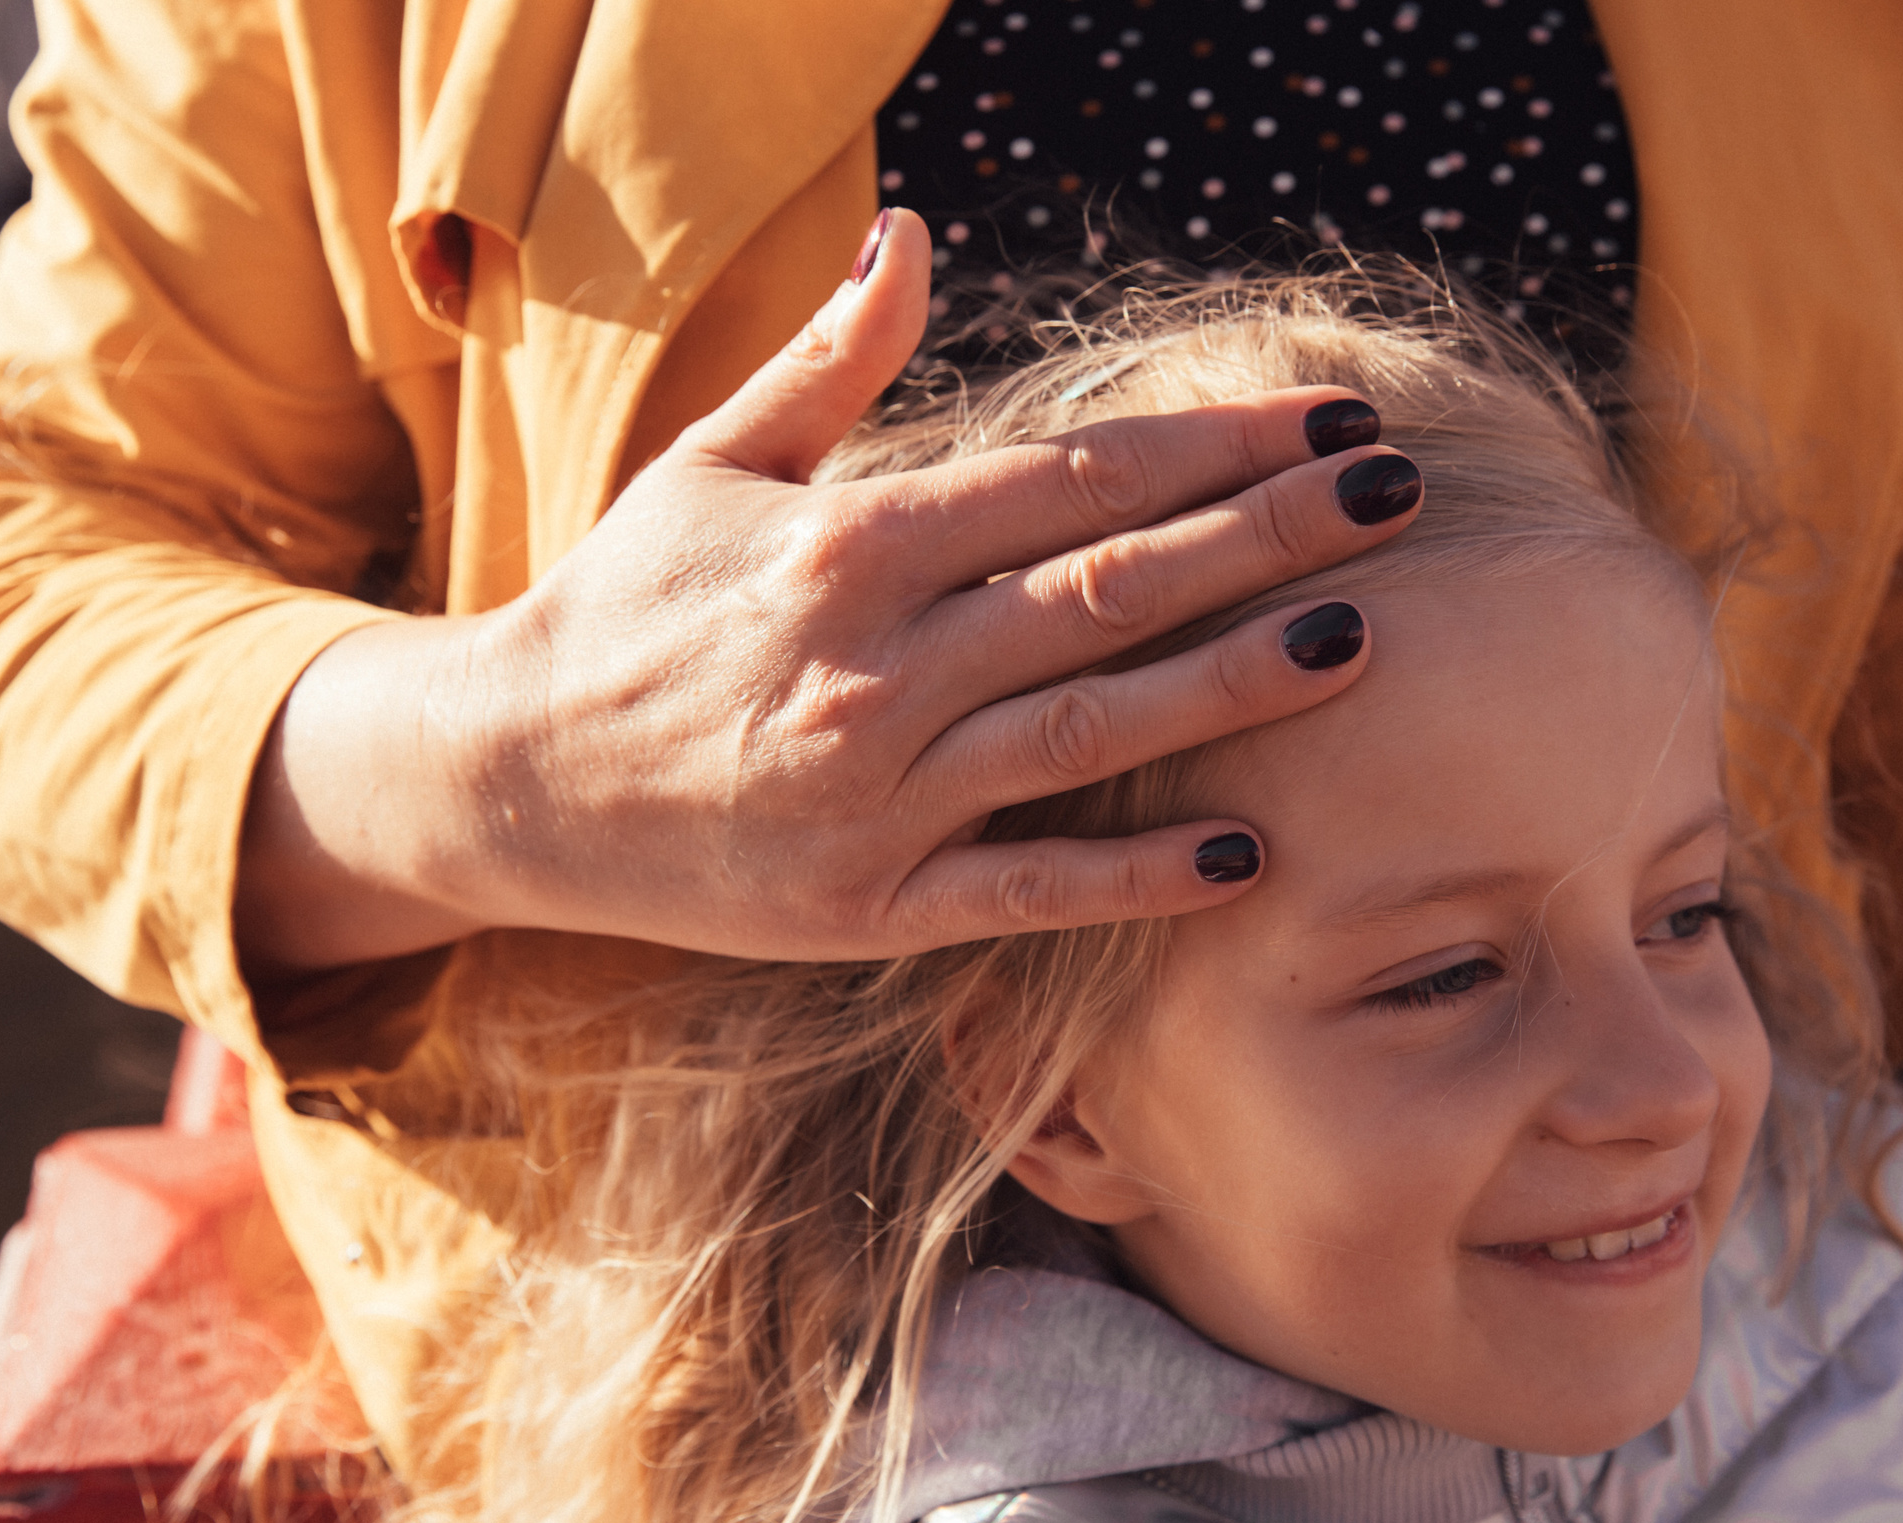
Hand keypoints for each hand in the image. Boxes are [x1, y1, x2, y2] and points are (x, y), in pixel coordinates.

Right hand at [236, 210, 1421, 974]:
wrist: (505, 781)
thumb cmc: (622, 604)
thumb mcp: (713, 463)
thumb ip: (831, 361)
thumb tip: (914, 234)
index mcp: (846, 540)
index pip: (1069, 478)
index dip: (1210, 447)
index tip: (1326, 421)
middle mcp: (872, 662)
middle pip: (1105, 588)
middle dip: (1263, 538)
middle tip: (1397, 494)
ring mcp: (876, 793)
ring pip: (1085, 730)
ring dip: (1229, 686)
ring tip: (1357, 640)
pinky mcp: (868, 906)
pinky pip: (1023, 891)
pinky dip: (1132, 876)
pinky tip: (1245, 851)